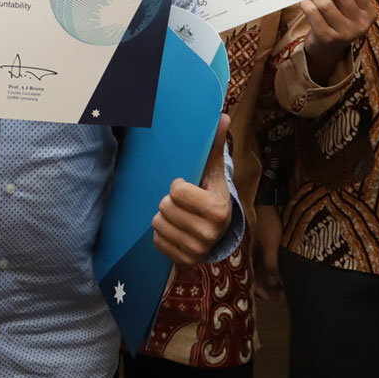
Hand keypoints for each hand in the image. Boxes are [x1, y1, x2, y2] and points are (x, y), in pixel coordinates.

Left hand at [153, 114, 232, 264]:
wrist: (219, 231)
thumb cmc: (212, 195)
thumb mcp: (214, 172)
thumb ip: (215, 145)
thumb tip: (222, 116)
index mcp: (218, 210)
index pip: (177, 191)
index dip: (178, 186)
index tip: (187, 187)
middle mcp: (209, 234)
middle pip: (164, 207)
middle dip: (169, 201)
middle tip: (182, 204)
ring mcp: (197, 250)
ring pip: (158, 224)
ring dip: (164, 217)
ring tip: (179, 216)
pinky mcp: (184, 261)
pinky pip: (157, 241)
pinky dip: (162, 233)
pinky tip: (176, 230)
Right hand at [252, 205, 283, 299]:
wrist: (263, 199)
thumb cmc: (265, 220)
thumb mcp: (270, 244)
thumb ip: (269, 264)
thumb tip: (271, 283)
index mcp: (245, 256)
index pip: (250, 280)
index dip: (262, 291)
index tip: (275, 298)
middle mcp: (246, 254)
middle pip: (254, 276)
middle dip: (266, 287)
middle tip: (280, 295)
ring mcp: (250, 248)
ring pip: (257, 269)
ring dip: (268, 278)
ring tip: (281, 285)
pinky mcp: (255, 243)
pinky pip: (259, 260)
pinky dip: (267, 268)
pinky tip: (275, 271)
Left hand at [299, 0, 377, 79]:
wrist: (327, 51)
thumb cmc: (336, 22)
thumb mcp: (347, 9)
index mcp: (369, 12)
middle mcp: (361, 24)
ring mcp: (346, 33)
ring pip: (325, 3)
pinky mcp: (329, 38)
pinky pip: (313, 13)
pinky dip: (306, 4)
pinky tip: (303, 2)